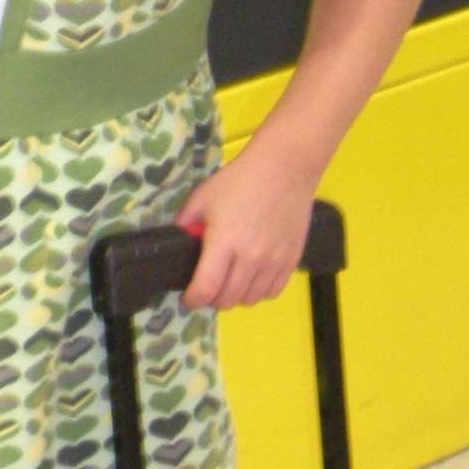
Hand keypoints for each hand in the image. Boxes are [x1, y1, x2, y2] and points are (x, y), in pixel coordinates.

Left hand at [173, 146, 316, 309]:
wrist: (284, 168)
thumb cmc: (239, 180)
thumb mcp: (202, 197)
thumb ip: (185, 222)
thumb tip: (177, 241)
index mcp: (224, 242)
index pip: (206, 289)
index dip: (192, 300)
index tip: (188, 298)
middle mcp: (250, 258)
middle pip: (227, 300)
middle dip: (212, 299)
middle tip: (209, 287)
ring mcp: (274, 261)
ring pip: (250, 300)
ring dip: (236, 296)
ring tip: (231, 282)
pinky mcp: (292, 260)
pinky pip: (273, 292)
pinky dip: (259, 291)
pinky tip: (253, 278)